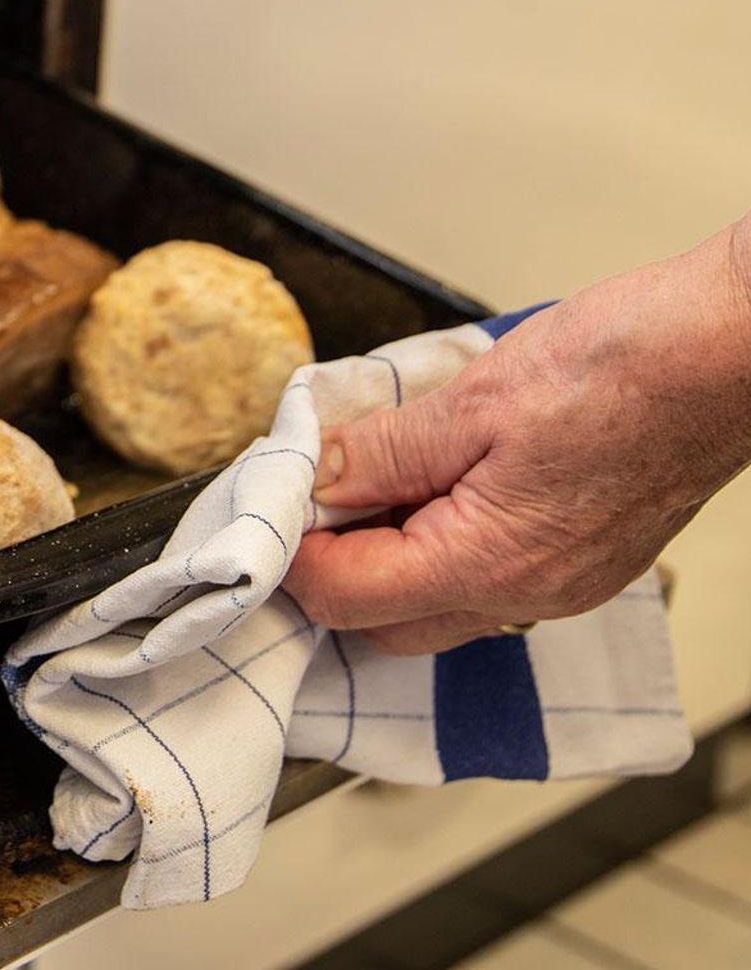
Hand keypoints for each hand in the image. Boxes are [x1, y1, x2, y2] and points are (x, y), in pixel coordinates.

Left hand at [280, 214, 750, 654]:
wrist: (733, 353)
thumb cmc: (627, 368)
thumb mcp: (474, 400)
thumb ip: (382, 450)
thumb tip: (316, 477)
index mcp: (490, 565)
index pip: (344, 596)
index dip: (291, 550)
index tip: (269, 500)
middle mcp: (527, 595)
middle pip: (382, 621)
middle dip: (330, 565)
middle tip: (305, 491)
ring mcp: (560, 584)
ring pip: (433, 603)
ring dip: (383, 552)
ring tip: (364, 473)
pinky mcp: (580, 560)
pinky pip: (483, 576)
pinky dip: (436, 539)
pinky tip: (427, 476)